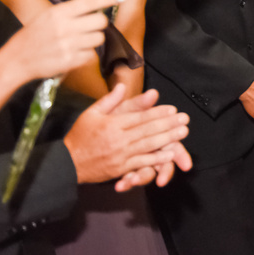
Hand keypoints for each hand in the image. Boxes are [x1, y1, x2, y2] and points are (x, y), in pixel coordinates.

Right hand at [0, 0, 120, 85]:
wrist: (16, 60)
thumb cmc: (33, 36)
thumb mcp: (46, 17)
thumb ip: (69, 12)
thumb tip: (95, 5)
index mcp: (58, 13)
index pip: (89, 2)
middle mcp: (64, 28)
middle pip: (100, 22)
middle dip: (99, 24)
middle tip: (90, 27)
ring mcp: (68, 46)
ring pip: (99, 39)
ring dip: (93, 40)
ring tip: (79, 41)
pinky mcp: (71, 61)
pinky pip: (91, 55)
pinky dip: (86, 55)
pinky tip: (73, 53)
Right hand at [63, 85, 190, 183]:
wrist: (68, 163)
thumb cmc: (80, 136)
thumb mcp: (91, 114)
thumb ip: (109, 100)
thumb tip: (123, 86)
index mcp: (112, 124)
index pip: (139, 117)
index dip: (157, 113)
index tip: (172, 109)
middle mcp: (118, 139)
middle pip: (148, 130)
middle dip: (169, 124)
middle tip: (185, 119)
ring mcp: (120, 155)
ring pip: (148, 145)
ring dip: (168, 139)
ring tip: (182, 133)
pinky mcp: (121, 168)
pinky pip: (142, 162)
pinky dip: (157, 158)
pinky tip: (169, 154)